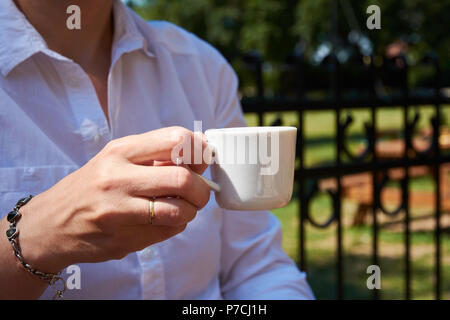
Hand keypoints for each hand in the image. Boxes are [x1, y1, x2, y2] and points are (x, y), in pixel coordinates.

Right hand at [18, 127, 210, 272]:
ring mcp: (118, 212)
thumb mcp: (117, 158)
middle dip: (201, 189)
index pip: (175, 140)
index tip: (201, 160)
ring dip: (191, 211)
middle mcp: (117, 179)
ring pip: (180, 211)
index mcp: (120, 151)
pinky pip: (168, 232)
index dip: (198, 151)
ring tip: (182, 208)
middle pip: (183, 179)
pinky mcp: (122, 239)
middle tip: (199, 192)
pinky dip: (176, 226)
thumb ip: (156, 155)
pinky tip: (164, 221)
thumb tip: (202, 155)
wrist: (51, 223)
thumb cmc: (93, 185)